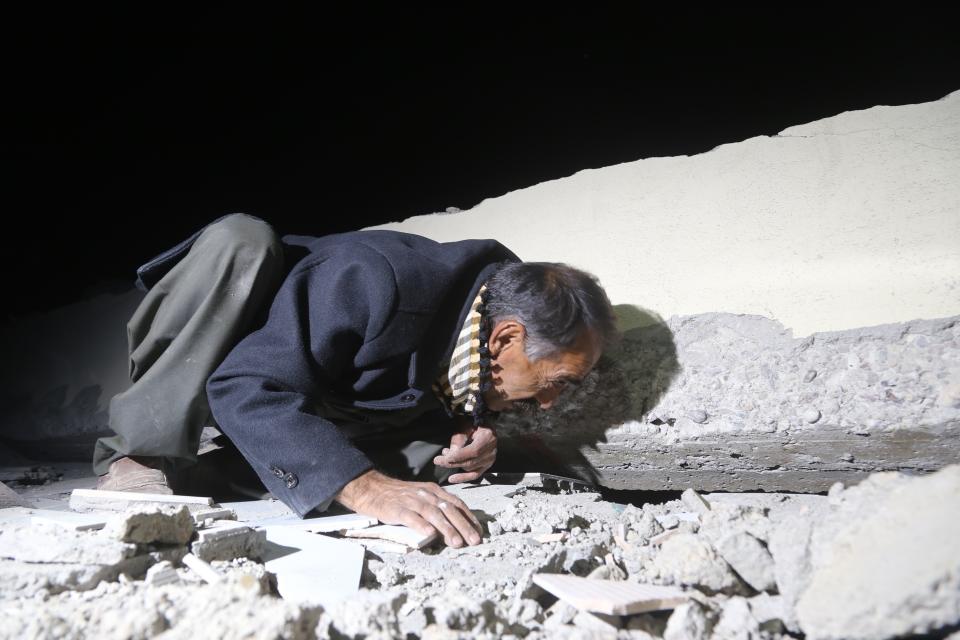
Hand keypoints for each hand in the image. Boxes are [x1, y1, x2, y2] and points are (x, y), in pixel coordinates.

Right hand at [335, 469, 482, 547]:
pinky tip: (429, 535)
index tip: (479, 532)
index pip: (456, 503)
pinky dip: (421, 525)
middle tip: (474, 541)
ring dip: (447, 529)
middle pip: (449, 509)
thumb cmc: (400, 496)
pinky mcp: (396, 509)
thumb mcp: (422, 497)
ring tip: (456, 542)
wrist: (373, 489)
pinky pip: (411, 517)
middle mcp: (426, 494)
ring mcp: (411, 500)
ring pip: (433, 514)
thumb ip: (437, 507)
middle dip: (464, 526)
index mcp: (434, 491)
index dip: (469, 518)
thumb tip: (456, 525)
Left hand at [433, 423, 497, 482]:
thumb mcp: (465, 425)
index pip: (472, 451)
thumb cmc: (473, 422)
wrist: (483, 425)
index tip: (442, 458)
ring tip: (445, 457)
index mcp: (488, 437)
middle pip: (470, 462)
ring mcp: (490, 460)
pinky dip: (463, 478)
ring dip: (455, 465)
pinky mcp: (486, 466)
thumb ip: (459, 439)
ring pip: (470, 469)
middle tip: (437, 460)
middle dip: (452, 463)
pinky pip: (474, 475)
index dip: (457, 457)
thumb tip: (451, 455)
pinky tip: (451, 479)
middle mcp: (491, 451)